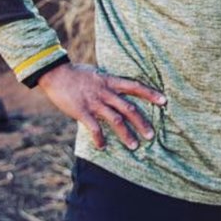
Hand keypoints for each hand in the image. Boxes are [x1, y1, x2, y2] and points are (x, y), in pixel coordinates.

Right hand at [38, 63, 166, 149]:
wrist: (55, 73)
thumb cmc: (77, 74)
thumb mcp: (98, 74)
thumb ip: (109, 84)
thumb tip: (119, 91)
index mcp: (111, 81)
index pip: (135, 86)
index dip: (150, 94)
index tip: (165, 101)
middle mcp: (106, 92)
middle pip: (129, 108)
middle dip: (142, 123)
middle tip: (151, 135)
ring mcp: (94, 102)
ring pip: (116, 120)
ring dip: (126, 135)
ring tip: (134, 146)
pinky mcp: (82, 112)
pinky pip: (94, 128)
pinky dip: (99, 139)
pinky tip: (102, 147)